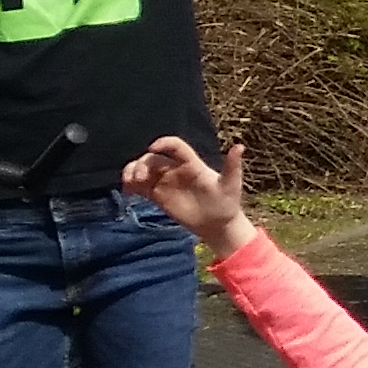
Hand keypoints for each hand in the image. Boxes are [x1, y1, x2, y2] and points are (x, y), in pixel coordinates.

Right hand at [121, 133, 251, 246]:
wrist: (218, 224)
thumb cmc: (227, 202)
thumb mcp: (231, 184)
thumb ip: (232, 166)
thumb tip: (240, 146)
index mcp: (192, 164)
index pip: (175, 147)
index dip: (164, 143)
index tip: (152, 147)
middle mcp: (176, 170)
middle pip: (153, 158)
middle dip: (142, 163)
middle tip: (139, 177)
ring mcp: (165, 182)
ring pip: (143, 170)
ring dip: (132, 171)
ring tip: (129, 182)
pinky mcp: (158, 196)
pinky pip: (140, 187)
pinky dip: (130, 186)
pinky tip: (127, 192)